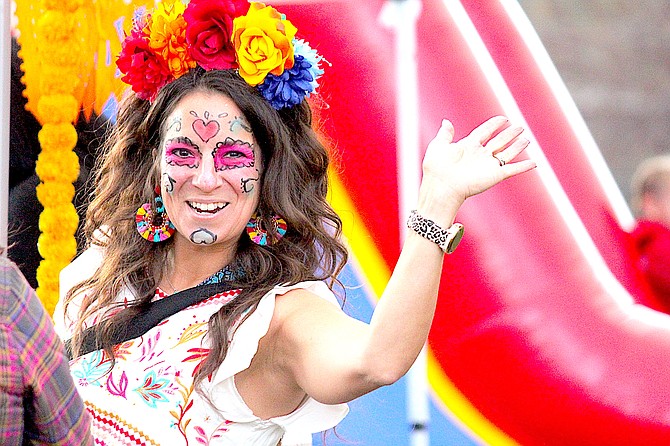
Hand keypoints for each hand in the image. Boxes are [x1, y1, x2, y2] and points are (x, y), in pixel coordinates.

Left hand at [419, 116, 535, 216]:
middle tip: (520, 128)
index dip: (494, 125)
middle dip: (509, 134)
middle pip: (499, 141)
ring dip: (518, 147)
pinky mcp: (495, 175)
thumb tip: (446, 122)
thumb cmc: (437, 167)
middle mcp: (480, 155)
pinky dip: (524, 166)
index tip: (503, 118)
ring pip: (507, 153)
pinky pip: (513, 169)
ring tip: (527, 140)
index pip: (485, 132)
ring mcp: (488, 165)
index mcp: (468, 146)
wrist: (441, 185)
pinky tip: (534, 163)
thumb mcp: (439, 146)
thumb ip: (445, 134)